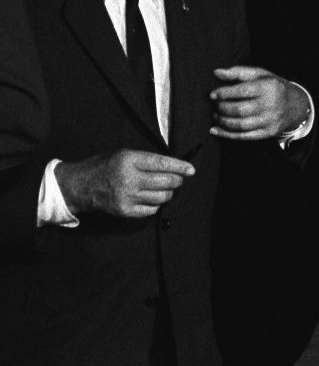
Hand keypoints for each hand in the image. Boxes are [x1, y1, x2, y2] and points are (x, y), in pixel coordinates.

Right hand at [55, 150, 195, 217]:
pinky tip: (151, 198)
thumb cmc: (104, 166)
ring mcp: (127, 197)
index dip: (180, 167)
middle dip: (177, 181)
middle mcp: (129, 179)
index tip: (191, 169)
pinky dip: (156, 204)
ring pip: (162, 197)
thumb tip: (174, 166)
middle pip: (166, 182)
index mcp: (128, 160)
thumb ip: (146, 160)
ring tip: (164, 188)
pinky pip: (152, 210)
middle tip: (178, 179)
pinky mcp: (125, 211)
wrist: (79, 186)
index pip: (162, 164)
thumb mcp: (123, 154)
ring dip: (168, 193)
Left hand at [210, 66, 310, 139]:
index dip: (224, 93)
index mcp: (269, 87)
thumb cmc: (273, 87)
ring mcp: (271, 121)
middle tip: (214, 105)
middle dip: (221, 108)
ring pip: (240, 125)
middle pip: (239, 110)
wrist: (296, 104)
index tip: (212, 95)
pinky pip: (244, 136)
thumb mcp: (260, 74)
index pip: (242, 91)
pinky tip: (215, 130)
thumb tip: (217, 72)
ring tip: (216, 115)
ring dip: (222, 121)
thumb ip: (238, 72)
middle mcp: (272, 105)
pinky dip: (226, 134)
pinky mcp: (268, 132)